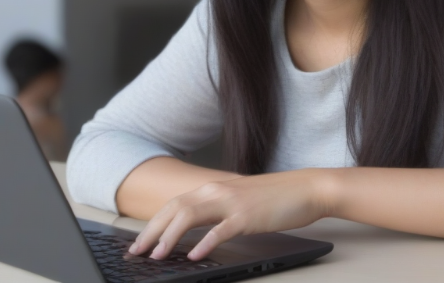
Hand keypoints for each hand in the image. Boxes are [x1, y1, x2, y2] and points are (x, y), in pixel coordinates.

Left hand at [128, 168, 332, 260]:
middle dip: (151, 232)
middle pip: (174, 209)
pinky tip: (195, 255)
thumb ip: (218, 210)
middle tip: (136, 253)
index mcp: (215, 188)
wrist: (306, 188)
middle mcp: (218, 191)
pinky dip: (204, 243)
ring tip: (157, 256)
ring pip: (189, 216)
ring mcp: (232, 203)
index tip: (139, 243)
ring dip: (169, 237)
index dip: (152, 223)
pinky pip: (220, 230)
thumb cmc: (276, 197)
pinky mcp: (247, 216)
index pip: (174, 204)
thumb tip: (196, 230)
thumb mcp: (240, 200)